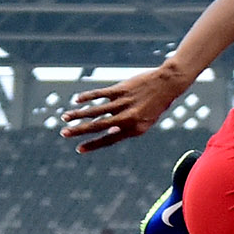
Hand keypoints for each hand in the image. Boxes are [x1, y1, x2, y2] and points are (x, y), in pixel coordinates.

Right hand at [59, 63, 193, 151]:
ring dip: (78, 114)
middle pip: (99, 126)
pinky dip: (88, 97)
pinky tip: (77, 100)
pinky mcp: (122, 89)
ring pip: (97, 111)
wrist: (169, 84)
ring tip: (65, 118)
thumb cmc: (156, 104)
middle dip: (80, 131)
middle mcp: (129, 117)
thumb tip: (109, 131)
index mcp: (135, 129)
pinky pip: (101, 94)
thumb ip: (128, 127)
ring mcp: (124, 103)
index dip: (93, 145)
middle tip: (64, 134)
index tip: (79, 149)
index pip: (109, 140)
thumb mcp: (146, 121)